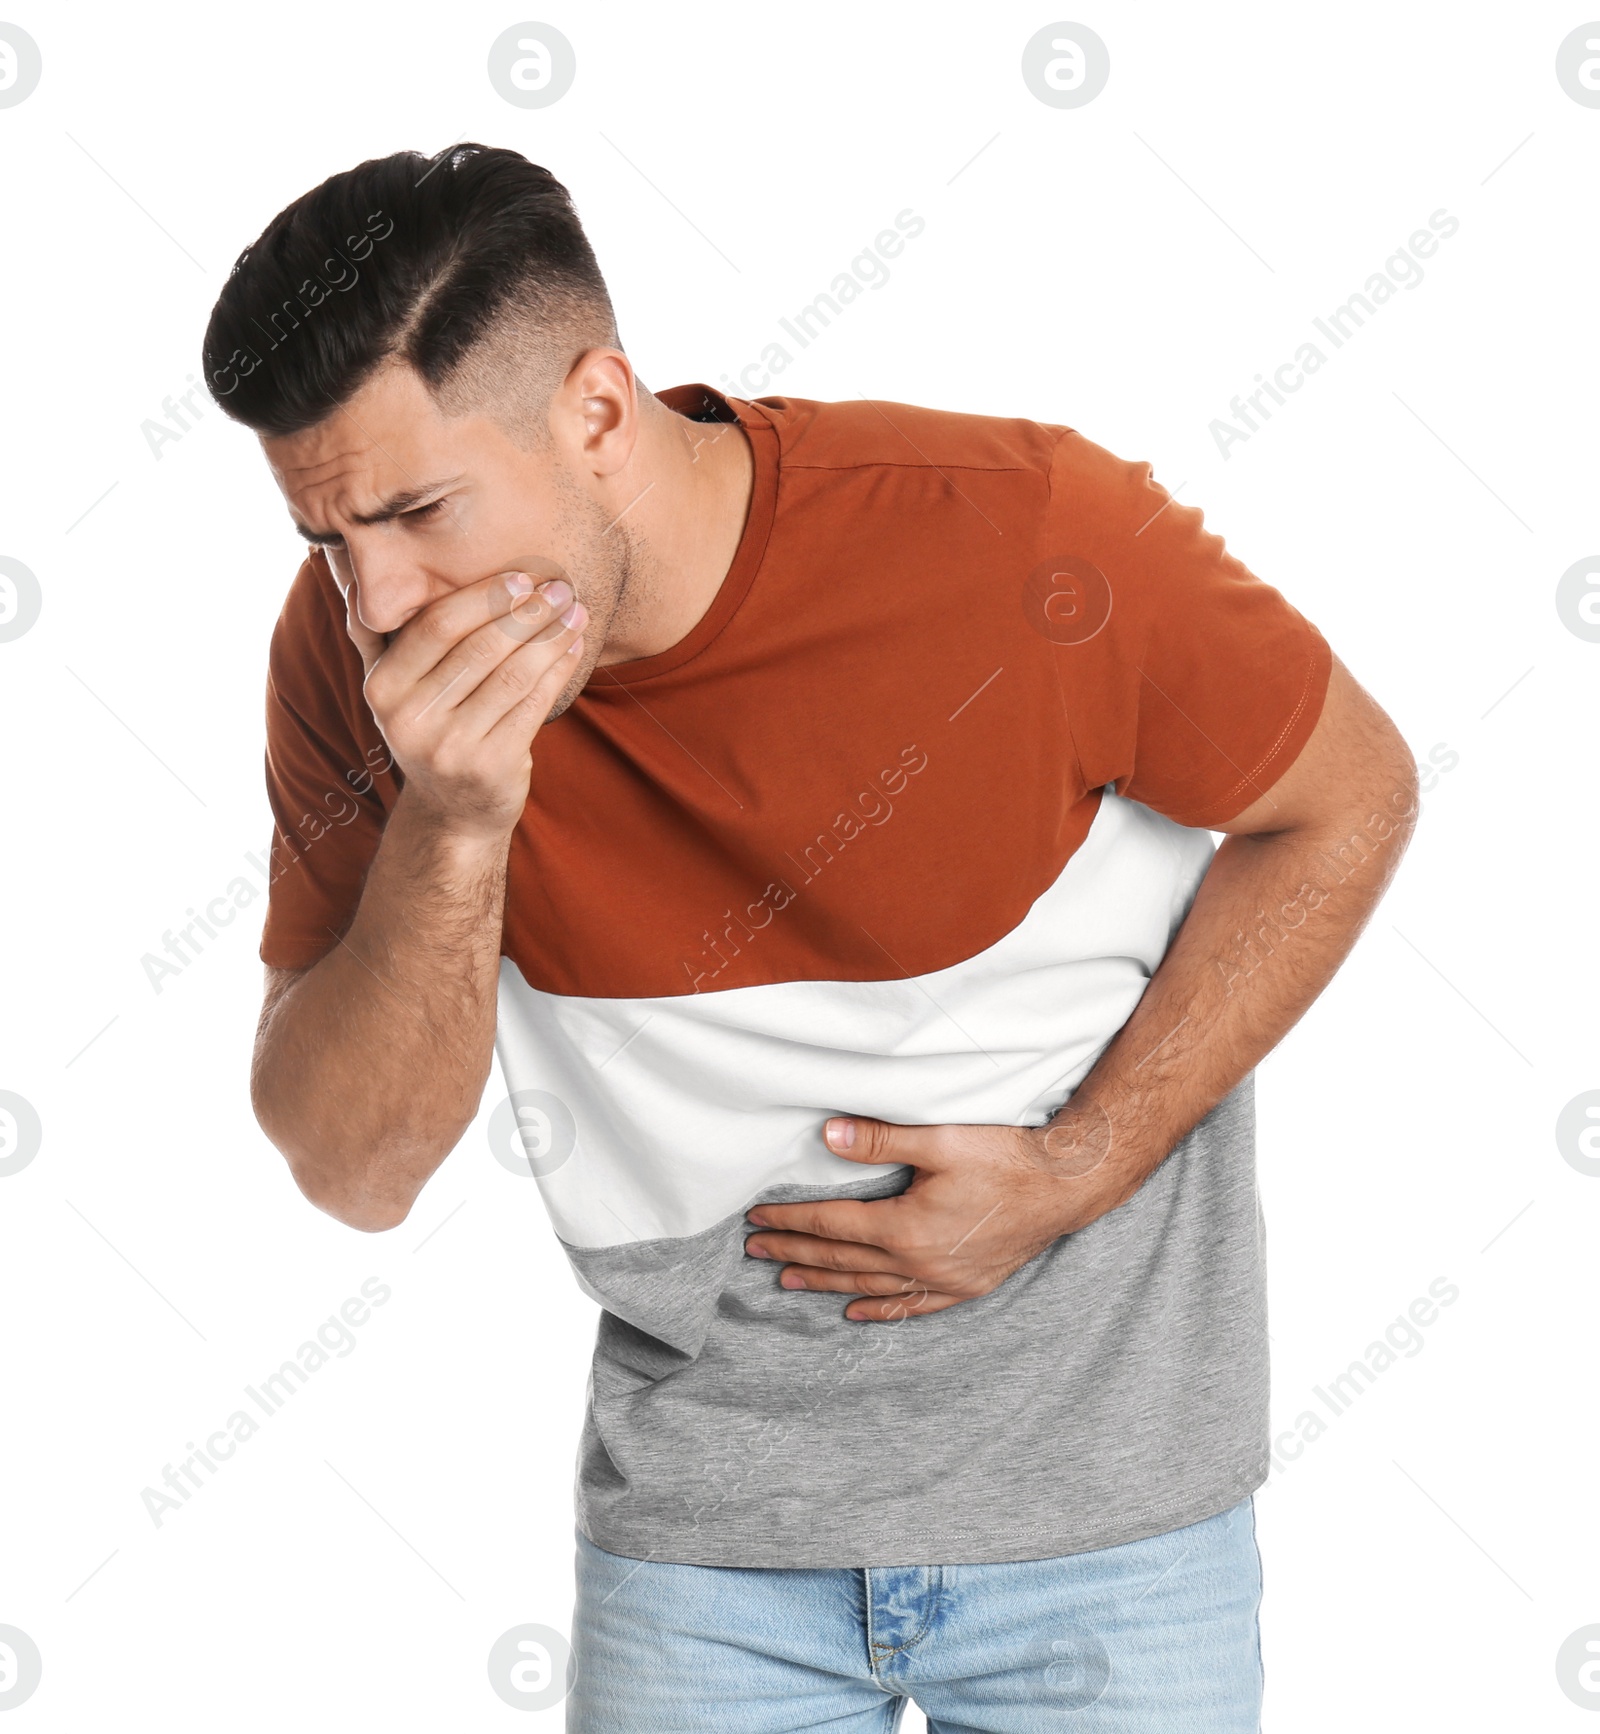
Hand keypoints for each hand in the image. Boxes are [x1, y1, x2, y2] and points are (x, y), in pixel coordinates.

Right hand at [330, 552, 588, 841]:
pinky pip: (533, 705)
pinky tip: (574, 646)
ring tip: (576, 611)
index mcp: (382, 688)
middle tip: (561, 587)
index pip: (436, 626)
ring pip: (513, 674)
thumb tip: (351, 569)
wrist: (452, 809)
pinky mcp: (491, 767)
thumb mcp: (391, 688)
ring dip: (552, 637)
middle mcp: (410, 720)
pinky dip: (559, 670)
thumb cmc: (430, 727)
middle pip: (480, 648)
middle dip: (527, 612)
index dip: (483, 597)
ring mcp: (451, 748)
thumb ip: (373, 634)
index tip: (523, 576)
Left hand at [743, 1104, 1126, 1320]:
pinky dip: (881, 1310)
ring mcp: (944, 1279)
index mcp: (905, 1227)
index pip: (831, 1224)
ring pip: (870, 1286)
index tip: (756, 1218)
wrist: (1067, 1184)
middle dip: (796, 1251)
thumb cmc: (1006, 1156)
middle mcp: (919, 1262)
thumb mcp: (940, 1139)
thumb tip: (826, 1136)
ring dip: (826, 1282)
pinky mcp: (967, 1285)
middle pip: (842, 1258)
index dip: (790, 1220)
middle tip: (756, 1252)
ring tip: (788, 1281)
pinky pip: (913, 1306)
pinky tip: (856, 1314)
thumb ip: (880, 1140)